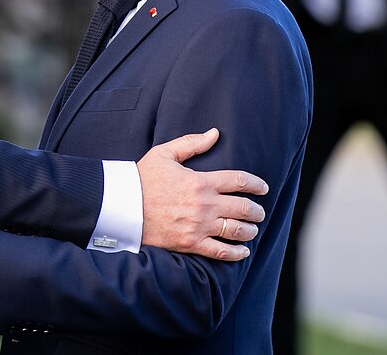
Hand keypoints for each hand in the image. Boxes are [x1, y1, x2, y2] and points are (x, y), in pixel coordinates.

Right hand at [138, 129, 267, 260]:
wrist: (123, 207)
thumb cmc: (142, 178)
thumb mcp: (164, 154)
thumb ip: (191, 143)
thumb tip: (214, 134)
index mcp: (201, 181)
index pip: (239, 180)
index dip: (256, 184)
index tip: (263, 187)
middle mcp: (204, 204)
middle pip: (243, 207)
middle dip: (257, 210)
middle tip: (259, 211)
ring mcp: (199, 226)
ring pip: (237, 230)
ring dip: (250, 230)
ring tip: (252, 229)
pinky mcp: (191, 243)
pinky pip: (221, 251)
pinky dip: (236, 252)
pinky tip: (242, 251)